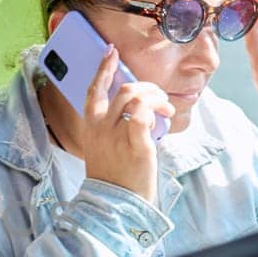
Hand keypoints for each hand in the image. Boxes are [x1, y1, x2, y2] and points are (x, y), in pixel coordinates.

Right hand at [79, 45, 174, 203]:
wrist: (114, 204)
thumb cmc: (113, 177)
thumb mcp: (104, 147)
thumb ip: (114, 127)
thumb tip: (137, 109)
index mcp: (91, 127)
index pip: (94, 90)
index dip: (103, 68)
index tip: (111, 52)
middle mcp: (101, 128)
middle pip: (123, 91)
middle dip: (146, 87)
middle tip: (159, 96)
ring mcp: (117, 136)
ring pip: (135, 98)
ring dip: (156, 97)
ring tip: (166, 107)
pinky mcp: (136, 145)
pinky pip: (144, 116)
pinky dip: (156, 111)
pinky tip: (164, 117)